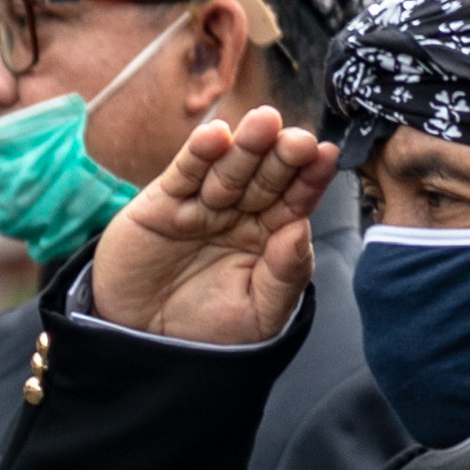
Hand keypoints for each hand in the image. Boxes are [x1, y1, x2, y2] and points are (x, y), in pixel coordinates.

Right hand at [91, 106, 335, 345]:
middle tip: (297, 140)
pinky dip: (198, 155)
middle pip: (265, 179)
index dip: (310, 179)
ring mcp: (201, 207)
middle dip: (281, 158)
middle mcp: (238, 216)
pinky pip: (184, 175)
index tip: (325, 156)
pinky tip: (216, 137)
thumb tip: (300, 230)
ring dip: (246, 146)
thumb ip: (286, 276)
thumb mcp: (259, 315)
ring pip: (228, 171)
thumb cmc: (207, 333)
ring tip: (264, 123)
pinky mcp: (163, 204)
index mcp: (268, 237)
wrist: (144, 345)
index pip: (294, 201)